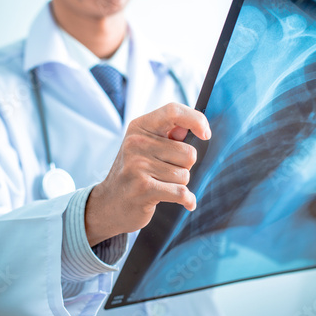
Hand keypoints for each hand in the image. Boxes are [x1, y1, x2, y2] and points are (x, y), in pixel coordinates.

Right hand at [85, 103, 210, 245]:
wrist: (109, 204)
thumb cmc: (134, 173)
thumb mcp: (145, 147)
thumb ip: (169, 135)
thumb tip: (197, 128)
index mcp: (139, 127)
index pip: (173, 111)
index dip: (196, 120)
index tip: (205, 134)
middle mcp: (136, 143)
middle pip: (188, 152)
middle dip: (184, 166)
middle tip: (165, 172)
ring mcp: (138, 166)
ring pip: (184, 174)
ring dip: (179, 184)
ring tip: (160, 185)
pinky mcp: (143, 188)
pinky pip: (181, 192)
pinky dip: (187, 199)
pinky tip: (185, 202)